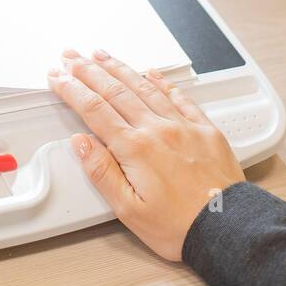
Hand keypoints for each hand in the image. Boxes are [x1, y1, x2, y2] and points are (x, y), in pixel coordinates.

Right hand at [49, 49, 243, 259]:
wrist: (229, 230)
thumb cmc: (180, 227)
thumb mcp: (129, 210)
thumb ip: (102, 173)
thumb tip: (81, 143)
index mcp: (135, 149)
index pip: (94, 110)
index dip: (71, 89)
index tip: (57, 77)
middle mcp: (157, 129)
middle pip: (115, 91)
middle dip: (88, 70)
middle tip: (71, 56)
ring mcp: (182, 126)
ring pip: (144, 87)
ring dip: (119, 68)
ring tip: (101, 55)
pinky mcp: (204, 129)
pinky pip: (179, 97)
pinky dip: (161, 81)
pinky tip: (151, 73)